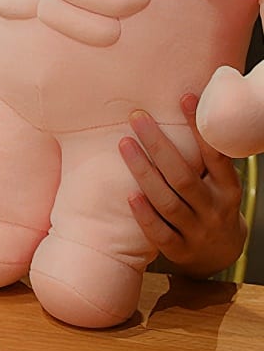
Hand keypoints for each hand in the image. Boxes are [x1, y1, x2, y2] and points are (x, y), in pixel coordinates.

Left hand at [119, 93, 246, 277]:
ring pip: (168, 202)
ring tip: (124, 144)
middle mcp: (214, 209)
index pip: (215, 155)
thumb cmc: (211, 201)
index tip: (184, 97)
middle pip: (183, 177)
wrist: (221, 253)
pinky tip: (129, 195)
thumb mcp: (217, 180)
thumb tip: (186, 101)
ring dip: (144, 173)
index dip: (199, 128)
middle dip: (159, 145)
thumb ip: (202, 154)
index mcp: (227, 188)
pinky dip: (145, 215)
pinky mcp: (180, 250)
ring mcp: (197, 231)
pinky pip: (161, 233)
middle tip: (137, 116)